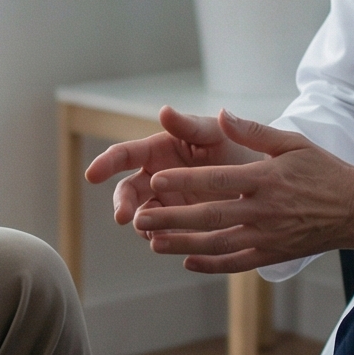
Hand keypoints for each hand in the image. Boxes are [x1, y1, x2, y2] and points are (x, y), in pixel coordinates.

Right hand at [85, 105, 260, 228]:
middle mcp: (156, 178)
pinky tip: (168, 244)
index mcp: (158, 151)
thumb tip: (164, 110)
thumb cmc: (235, 147)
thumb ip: (189, 126)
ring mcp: (167, 204)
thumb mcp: (215, 134)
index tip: (92, 175)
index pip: (124, 155)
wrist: (261, 179)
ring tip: (150, 233)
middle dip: (122, 204)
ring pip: (144, 217)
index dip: (106, 163)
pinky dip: (163, 240)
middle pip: (128, 192)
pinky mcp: (181, 226)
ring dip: (143, 225)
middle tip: (123, 217)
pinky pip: (165, 236)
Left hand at [121, 108, 353, 273]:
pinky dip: (211, 265)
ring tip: (153, 242)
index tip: (155, 178)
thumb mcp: (293, 143)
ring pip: (218, 244)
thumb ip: (254, 131)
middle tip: (141, 217)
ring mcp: (269, 237)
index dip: (184, 181)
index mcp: (266, 179)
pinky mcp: (274, 254)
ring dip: (183, 244)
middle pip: (210, 216)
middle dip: (172, 218)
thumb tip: (221, 115)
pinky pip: (237, 263)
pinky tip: (187, 262)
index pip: (217, 181)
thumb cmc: (324, 170)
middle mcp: (265, 211)